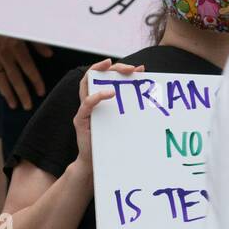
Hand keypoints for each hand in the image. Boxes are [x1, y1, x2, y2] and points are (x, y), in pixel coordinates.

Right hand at [0, 32, 52, 109]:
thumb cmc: (10, 19)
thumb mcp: (26, 27)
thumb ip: (37, 42)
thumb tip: (49, 55)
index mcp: (16, 45)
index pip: (28, 68)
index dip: (35, 81)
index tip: (41, 92)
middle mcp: (4, 53)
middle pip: (15, 78)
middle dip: (23, 93)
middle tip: (28, 105)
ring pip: (2, 79)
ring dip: (9, 94)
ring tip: (15, 105)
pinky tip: (4, 94)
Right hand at [73, 59, 144, 182]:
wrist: (96, 162)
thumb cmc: (111, 141)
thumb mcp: (122, 121)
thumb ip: (129, 107)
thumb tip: (147, 95)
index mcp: (100, 100)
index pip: (107, 77)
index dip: (121, 69)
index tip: (139, 69)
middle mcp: (89, 101)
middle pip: (95, 75)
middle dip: (112, 67)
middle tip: (129, 68)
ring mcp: (84, 110)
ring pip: (85, 84)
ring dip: (97, 71)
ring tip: (110, 66)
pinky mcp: (80, 120)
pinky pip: (87, 103)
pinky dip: (97, 96)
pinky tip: (109, 93)